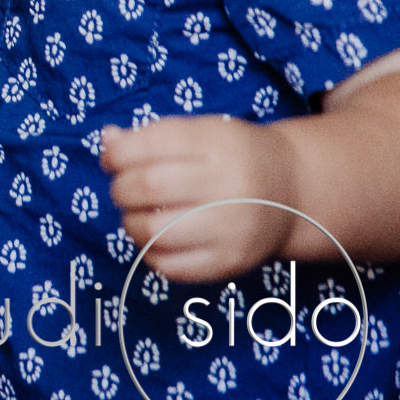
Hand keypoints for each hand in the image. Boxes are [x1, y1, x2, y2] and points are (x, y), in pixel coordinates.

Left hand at [101, 116, 297, 282]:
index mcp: (218, 144)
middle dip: (120, 188)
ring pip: (154, 232)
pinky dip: (149, 253)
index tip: (111, 160)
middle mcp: (229, 185)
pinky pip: (171, 267)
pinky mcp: (230, 262)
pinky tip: (155, 239)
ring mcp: (232, 229)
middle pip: (148, 187)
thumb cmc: (232, 157)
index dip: (117, 153)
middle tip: (123, 189)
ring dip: (130, 223)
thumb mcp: (200, 132)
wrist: (291, 193)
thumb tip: (107, 140)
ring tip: (137, 215)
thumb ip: (151, 135)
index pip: (150, 145)